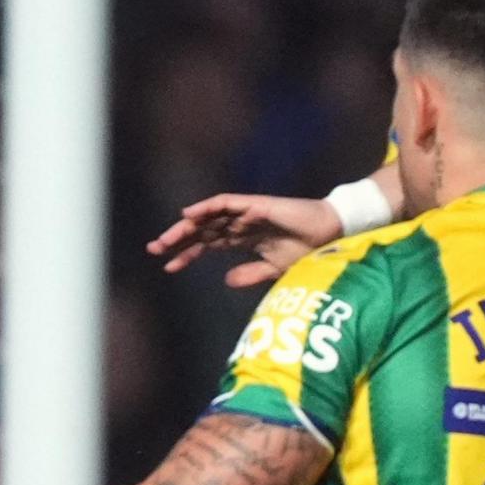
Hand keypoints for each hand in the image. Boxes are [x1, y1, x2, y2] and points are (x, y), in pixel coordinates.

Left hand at [149, 193, 342, 284]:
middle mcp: (239, 224)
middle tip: (154, 250)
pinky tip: (189, 215)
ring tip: (166, 238)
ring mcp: (246, 213)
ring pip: (208, 217)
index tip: (168, 268)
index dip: (187, 255)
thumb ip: (250, 275)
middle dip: (177, 240)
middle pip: (201, 230)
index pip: (207, 245)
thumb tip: (225, 282)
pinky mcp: (255, 204)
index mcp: (242, 239)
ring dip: (186, 226)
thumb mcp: (273, 269)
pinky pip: (226, 203)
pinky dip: (206, 207)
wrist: (331, 234)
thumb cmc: (306, 250)